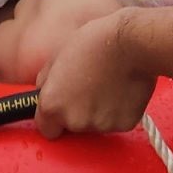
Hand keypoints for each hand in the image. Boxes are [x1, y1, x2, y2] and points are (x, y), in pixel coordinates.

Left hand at [35, 9, 159, 138]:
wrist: (130, 44)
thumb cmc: (92, 44)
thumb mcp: (56, 57)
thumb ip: (46, 82)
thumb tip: (42, 93)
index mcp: (52, 105)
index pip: (46, 129)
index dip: (54, 118)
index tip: (62, 107)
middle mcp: (74, 121)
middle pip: (72, 126)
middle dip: (77, 112)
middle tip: (88, 87)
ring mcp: (100, 126)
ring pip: (95, 124)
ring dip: (98, 111)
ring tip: (106, 85)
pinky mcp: (123, 125)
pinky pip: (116, 122)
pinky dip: (117, 111)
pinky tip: (121, 91)